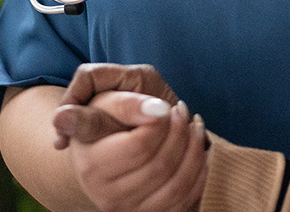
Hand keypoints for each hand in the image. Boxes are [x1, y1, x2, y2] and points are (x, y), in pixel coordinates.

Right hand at [52, 65, 206, 211]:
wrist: (113, 138)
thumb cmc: (113, 109)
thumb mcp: (112, 90)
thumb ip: (123, 99)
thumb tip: (155, 112)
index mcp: (90, 159)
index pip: (136, 146)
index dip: (157, 125)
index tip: (165, 107)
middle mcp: (101, 189)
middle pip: (160, 163)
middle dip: (178, 129)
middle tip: (178, 108)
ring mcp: (124, 206)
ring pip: (175, 183)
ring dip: (192, 147)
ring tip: (190, 124)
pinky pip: (185, 199)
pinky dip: (199, 170)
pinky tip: (197, 147)